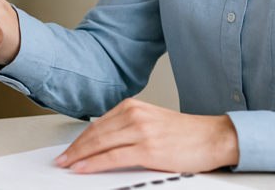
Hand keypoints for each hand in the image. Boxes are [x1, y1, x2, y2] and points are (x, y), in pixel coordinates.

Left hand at [55, 99, 239, 173]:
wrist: (213, 137)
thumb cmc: (185, 134)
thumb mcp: (152, 123)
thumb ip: (128, 128)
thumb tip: (104, 144)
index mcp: (133, 107)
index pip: (98, 124)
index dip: (80, 139)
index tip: (69, 149)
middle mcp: (134, 114)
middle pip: (95, 133)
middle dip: (75, 148)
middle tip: (61, 160)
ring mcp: (140, 130)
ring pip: (100, 143)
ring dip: (79, 156)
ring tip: (66, 165)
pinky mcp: (147, 148)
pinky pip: (113, 156)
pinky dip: (94, 163)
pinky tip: (83, 168)